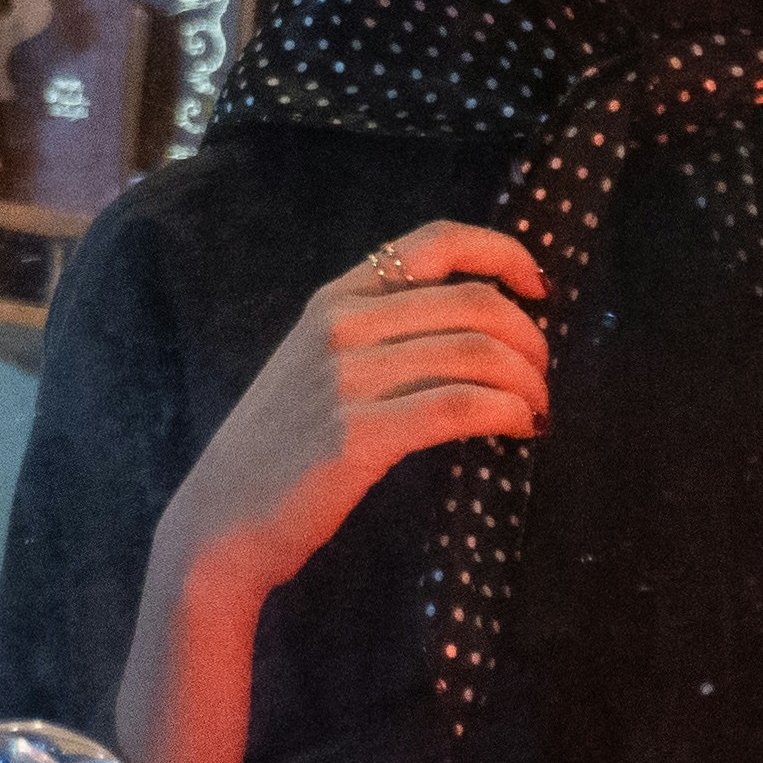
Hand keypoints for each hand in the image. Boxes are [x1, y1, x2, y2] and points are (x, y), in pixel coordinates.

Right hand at [150, 224, 549, 611]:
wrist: (221, 520)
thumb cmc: (280, 451)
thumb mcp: (316, 367)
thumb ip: (377, 336)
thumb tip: (474, 333)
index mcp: (333, 300)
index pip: (434, 243)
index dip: (504, 253)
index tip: (538, 287)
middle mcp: (340, 325)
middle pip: (474, 303)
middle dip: (530, 338)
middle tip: (541, 376)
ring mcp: (346, 378)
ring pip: (477, 353)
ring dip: (527, 382)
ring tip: (536, 411)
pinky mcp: (358, 434)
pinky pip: (460, 406)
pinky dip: (507, 412)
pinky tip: (519, 428)